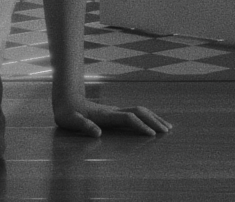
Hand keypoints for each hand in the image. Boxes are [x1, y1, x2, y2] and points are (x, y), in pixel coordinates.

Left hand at [53, 93, 173, 136]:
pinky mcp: (116, 113)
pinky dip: (148, 117)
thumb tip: (98, 133)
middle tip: (167, 131)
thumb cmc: (67, 113)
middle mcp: (114, 111)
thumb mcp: (71, 121)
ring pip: (141, 111)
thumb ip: (84, 126)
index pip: (128, 118)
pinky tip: (153, 123)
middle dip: (154, 121)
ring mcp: (116, 110)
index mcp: (106, 115)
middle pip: (140, 112)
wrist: (67, 99)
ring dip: (154, 118)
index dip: (140, 126)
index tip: (151, 135)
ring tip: (167, 127)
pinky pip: (137, 114)